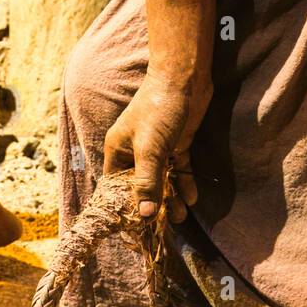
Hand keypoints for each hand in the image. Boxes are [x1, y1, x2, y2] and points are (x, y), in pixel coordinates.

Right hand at [103, 72, 209, 222]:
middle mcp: (133, 153)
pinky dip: (183, 183)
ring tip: (180, 217)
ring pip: (160, 180)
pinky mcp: (175, 144)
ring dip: (170, 199)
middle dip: (151, 207)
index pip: (116, 188)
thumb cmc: (159, 109)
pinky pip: (177, 169)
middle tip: (162, 228)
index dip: (123, 208)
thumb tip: (143, 215)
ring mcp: (155, 149)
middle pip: (140, 187)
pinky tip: (191, 199)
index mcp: (117, 152)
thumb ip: (147, 182)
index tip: (133, 229)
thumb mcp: (150, 149)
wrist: (184, 77)